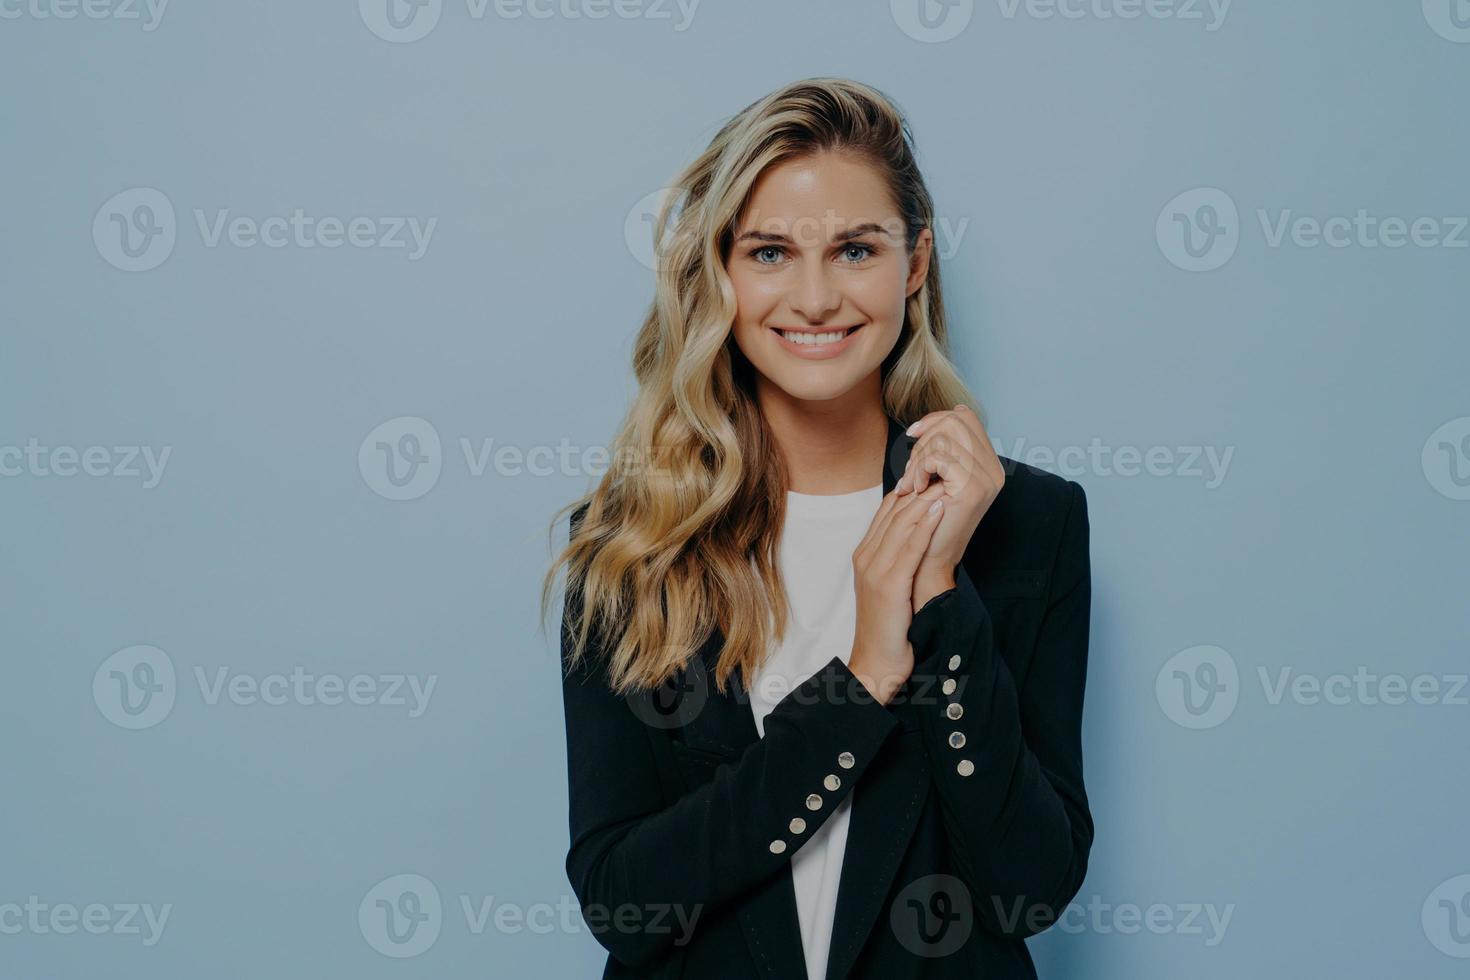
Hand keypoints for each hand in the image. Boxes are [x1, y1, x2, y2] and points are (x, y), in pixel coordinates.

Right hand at [847, 479, 948, 704]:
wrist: (876, 663)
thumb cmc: (888, 627)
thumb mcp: (889, 585)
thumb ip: (898, 558)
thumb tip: (920, 535)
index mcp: (864, 555)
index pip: (886, 512)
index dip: (909, 490)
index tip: (931, 476)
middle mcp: (866, 557)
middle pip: (893, 512)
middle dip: (918, 488)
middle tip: (942, 469)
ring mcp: (874, 569)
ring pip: (900, 523)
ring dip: (924, 499)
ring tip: (945, 480)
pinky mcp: (888, 584)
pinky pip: (908, 547)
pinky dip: (924, 526)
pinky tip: (939, 509)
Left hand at [894, 404, 1004, 606]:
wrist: (928, 559)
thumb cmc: (927, 519)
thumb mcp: (936, 478)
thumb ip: (939, 451)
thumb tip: (925, 423)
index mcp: (989, 463)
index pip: (965, 416)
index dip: (935, 419)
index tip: (914, 435)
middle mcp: (994, 469)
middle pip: (955, 420)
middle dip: (925, 439)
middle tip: (911, 469)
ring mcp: (987, 479)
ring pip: (945, 438)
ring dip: (917, 459)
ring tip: (911, 483)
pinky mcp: (973, 489)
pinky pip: (939, 457)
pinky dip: (919, 469)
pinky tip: (914, 489)